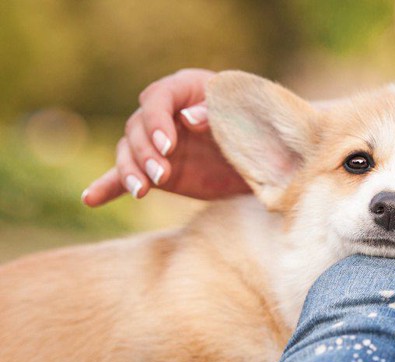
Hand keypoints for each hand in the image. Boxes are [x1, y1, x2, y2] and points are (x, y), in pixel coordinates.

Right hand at [82, 68, 248, 206]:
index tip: (168, 147)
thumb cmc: (254, 127)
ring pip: (127, 153)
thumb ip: (214, 114)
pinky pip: (124, 176)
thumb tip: (187, 119)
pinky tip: (90, 199)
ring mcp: (156, 144)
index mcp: (183, 90)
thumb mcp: (239, 116)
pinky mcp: (155, 170)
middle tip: (161, 175)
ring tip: (141, 191)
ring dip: (130, 172)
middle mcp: (163, 115)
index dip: (158, 123)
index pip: (157, 100)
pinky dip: (107, 187)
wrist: (265, 159)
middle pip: (137, 129)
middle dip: (146, 153)